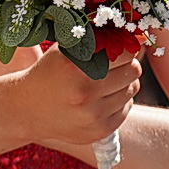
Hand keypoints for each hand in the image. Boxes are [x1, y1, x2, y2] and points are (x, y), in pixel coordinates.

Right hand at [14, 47, 141, 147]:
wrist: (28, 109)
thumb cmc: (50, 72)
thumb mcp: (66, 49)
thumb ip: (98, 39)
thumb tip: (140, 37)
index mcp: (75, 68)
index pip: (125, 53)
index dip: (125, 47)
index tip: (118, 47)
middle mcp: (84, 93)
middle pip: (133, 70)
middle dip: (126, 65)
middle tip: (110, 65)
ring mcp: (93, 115)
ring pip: (132, 89)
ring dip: (122, 83)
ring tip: (101, 82)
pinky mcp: (99, 131)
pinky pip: (126, 108)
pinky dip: (118, 101)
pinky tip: (99, 98)